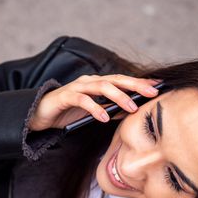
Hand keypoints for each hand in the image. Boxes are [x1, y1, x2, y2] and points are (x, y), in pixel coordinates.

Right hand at [27, 74, 160, 130]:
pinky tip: (104, 117)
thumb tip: (132, 111)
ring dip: (118, 97)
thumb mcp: (93, 112)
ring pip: (101, 87)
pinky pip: (82, 100)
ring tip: (131, 107)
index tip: (158, 87)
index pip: (121, 80)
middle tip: (152, 93)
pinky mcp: (65, 96)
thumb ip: (111, 109)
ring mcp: (77, 87)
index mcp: (96, 84)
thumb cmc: (67, 113)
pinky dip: (94, 108)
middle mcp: (88, 81)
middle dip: (135, 86)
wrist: (40, 114)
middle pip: (115, 80)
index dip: (139, 83)